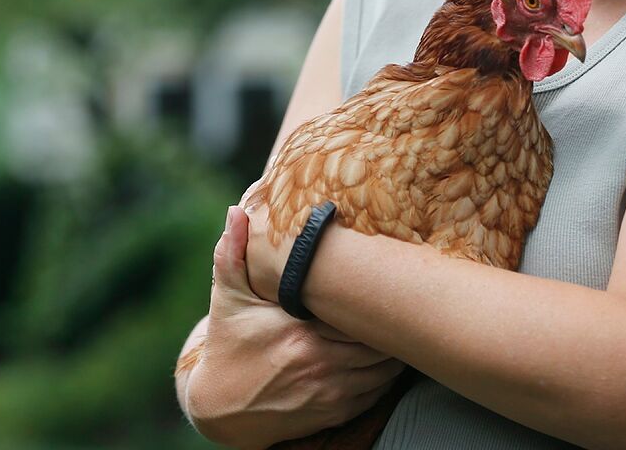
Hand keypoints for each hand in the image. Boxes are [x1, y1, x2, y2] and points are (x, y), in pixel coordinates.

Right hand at [181, 203, 404, 448]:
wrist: (219, 408)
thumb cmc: (229, 344)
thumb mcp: (227, 298)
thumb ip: (232, 254)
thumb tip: (235, 213)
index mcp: (300, 334)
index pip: (357, 313)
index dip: (377, 297)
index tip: (389, 279)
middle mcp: (320, 365)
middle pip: (379, 342)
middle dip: (392, 323)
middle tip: (406, 300)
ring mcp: (330, 393)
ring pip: (384, 370)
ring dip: (395, 351)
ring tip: (399, 326)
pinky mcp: (334, 413)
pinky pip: (376, 394)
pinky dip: (386, 376)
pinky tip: (385, 357)